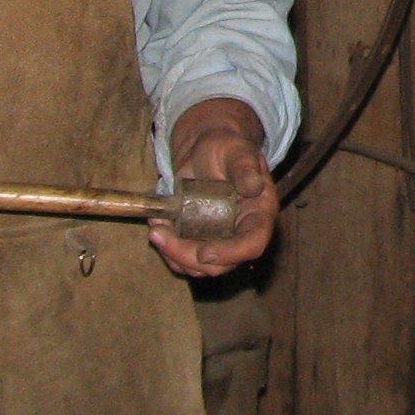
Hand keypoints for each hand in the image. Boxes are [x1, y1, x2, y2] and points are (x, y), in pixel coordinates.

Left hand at [152, 98, 276, 277]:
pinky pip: (184, 259)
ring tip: (155, 227)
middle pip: (221, 265)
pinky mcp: (199, 241)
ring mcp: (220, 240)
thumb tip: (254, 186)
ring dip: (172, 254)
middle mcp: (242, 233)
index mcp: (259, 214)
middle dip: (187, 255)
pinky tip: (157, 226)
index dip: (231, 254)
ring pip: (199, 267)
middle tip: (158, 234)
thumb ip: (245, 167)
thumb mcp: (237, 150)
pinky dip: (167, 249)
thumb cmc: (226, 147)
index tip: (204, 253)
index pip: (253, 244)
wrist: (206, 149)